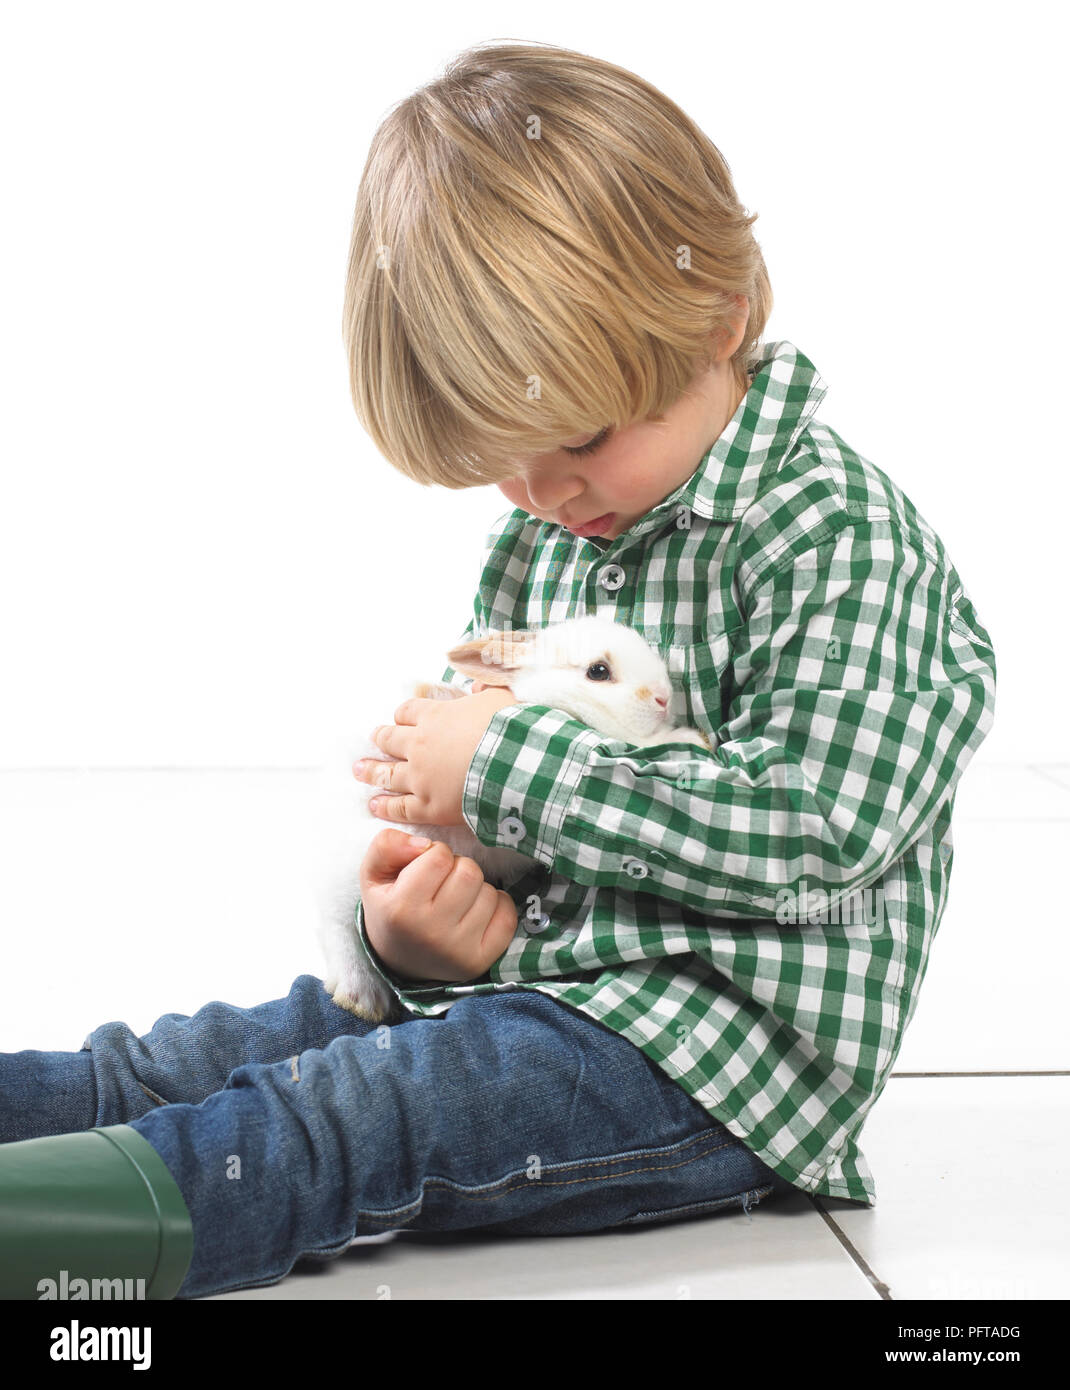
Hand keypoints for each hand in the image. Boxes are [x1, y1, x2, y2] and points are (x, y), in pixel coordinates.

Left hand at [354, 685, 517, 827]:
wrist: (514, 765)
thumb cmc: (509, 728)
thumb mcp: (502, 698)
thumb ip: (486, 692)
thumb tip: (479, 689)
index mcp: (435, 716)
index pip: (408, 712)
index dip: (403, 716)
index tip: (400, 719)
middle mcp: (420, 745)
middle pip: (390, 740)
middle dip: (381, 739)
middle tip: (373, 739)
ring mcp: (420, 778)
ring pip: (387, 774)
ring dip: (372, 771)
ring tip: (360, 770)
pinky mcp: (429, 807)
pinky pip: (400, 808)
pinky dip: (385, 806)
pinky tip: (374, 805)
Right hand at [360, 828, 517, 982]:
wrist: (398, 961)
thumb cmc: (389, 909)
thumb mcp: (373, 874)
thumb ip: (387, 845)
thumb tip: (424, 843)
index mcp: (400, 909)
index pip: (439, 856)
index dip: (435, 854)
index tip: (427, 868)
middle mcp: (430, 933)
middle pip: (469, 872)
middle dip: (458, 868)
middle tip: (444, 883)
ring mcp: (457, 951)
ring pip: (489, 892)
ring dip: (476, 889)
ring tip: (457, 900)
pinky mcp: (479, 961)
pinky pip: (507, 916)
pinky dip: (498, 907)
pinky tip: (476, 911)